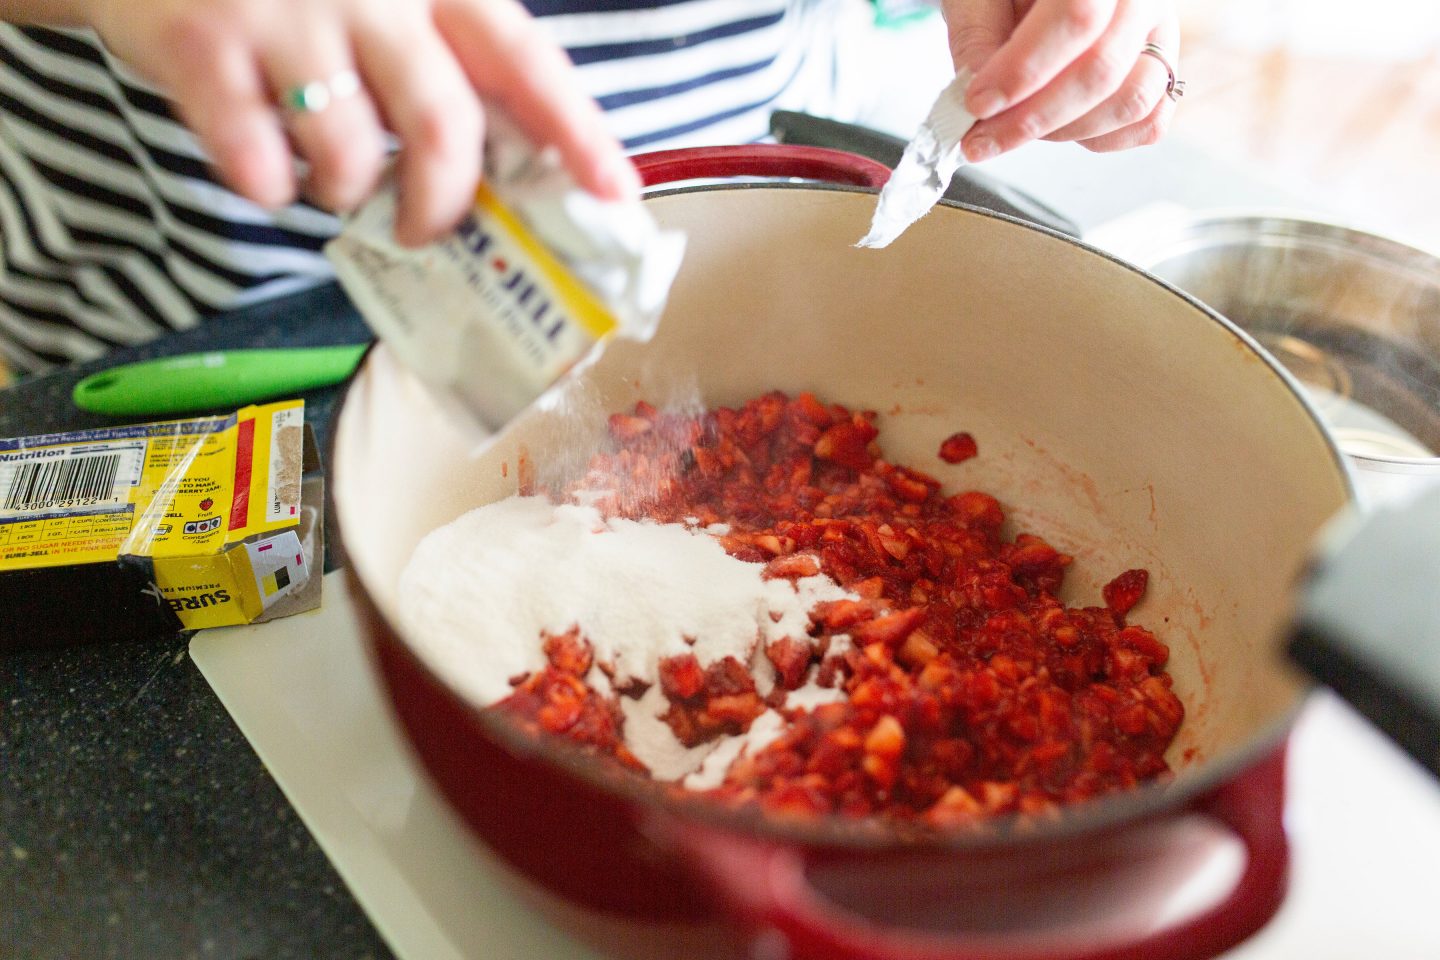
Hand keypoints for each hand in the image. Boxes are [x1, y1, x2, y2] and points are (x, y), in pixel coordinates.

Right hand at [82, 0, 638, 244]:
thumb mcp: (387, 1)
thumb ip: (445, 64)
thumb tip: (512, 172)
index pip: (524, 60)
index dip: (576, 132)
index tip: (614, 194)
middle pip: (443, 125)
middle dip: (445, 203)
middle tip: (430, 230)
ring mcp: (286, 16)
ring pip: (350, 156)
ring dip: (347, 196)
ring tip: (329, 178)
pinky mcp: (205, 48)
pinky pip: (257, 163)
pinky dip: (268, 187)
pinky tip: (262, 161)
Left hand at [941, 0, 1179, 160]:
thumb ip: (977, 36)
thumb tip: (982, 100)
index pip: (1077, 17)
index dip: (1023, 70)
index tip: (978, 102)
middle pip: (1102, 68)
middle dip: (1032, 117)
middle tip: (982, 136)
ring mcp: (1158, 37)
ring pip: (1131, 101)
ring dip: (1064, 131)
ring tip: (1016, 130)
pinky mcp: (1161, 73)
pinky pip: (1147, 122)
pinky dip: (1099, 139)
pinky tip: (1056, 130)